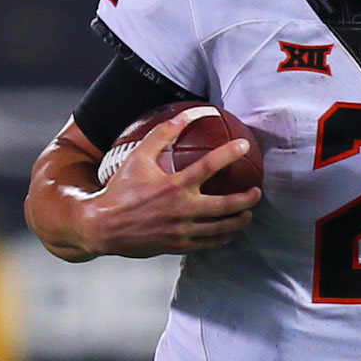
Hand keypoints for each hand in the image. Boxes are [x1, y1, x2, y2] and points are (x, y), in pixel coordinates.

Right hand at [85, 108, 260, 257]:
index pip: (210, 166)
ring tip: (247, 213)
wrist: (103, 226)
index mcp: (174, 186)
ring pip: (221, 228)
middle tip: (256, 192)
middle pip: (226, 205)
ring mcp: (182, 231)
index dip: (230, 153)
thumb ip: (162, 135)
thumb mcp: (137, 157)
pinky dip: (222, 238)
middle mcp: (182, 209)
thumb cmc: (120, 189)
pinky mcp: (178, 246)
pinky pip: (208, 244)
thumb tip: (185, 114)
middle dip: (247, 199)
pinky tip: (228, 232)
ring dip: (239, 220)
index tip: (244, 145)